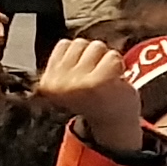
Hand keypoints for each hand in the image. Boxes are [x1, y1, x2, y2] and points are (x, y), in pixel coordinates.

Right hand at [36, 38, 144, 154]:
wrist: (113, 124)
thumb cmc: (93, 98)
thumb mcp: (69, 81)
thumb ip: (65, 60)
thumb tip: (70, 42)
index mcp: (47, 83)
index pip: (64, 44)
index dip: (79, 56)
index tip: (83, 76)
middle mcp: (58, 84)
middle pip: (80, 43)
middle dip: (93, 56)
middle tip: (97, 78)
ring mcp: (77, 83)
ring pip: (96, 46)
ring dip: (106, 60)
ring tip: (106, 79)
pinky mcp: (99, 83)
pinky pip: (112, 56)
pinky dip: (119, 66)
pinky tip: (115, 82)